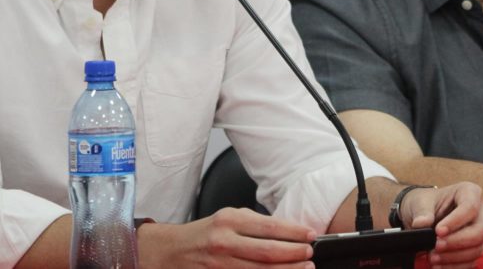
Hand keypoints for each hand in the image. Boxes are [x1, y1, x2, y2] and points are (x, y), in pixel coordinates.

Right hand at [139, 207, 315, 268]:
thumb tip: (288, 231)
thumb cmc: (205, 233)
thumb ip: (255, 224)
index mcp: (229, 220)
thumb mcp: (228, 217)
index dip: (294, 232)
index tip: (310, 235)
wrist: (172, 251)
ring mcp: (220, 264)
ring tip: (305, 268)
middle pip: (267, 251)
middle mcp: (224, 242)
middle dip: (294, 254)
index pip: (269, 226)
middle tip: (310, 254)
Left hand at [399, 182, 482, 268]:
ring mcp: (480, 231)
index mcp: (469, 192)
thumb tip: (421, 224)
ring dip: (455, 257)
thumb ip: (422, 212)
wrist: (424, 215)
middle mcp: (481, 212)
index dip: (456, 221)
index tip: (438, 231)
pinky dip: (455, 266)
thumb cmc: (425, 203)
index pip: (470, 207)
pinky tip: (439, 266)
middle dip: (458, 242)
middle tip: (436, 246)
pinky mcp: (476, 247)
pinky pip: (472, 261)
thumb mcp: (420, 202)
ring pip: (478, 248)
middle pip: (481, 230)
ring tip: (433, 258)